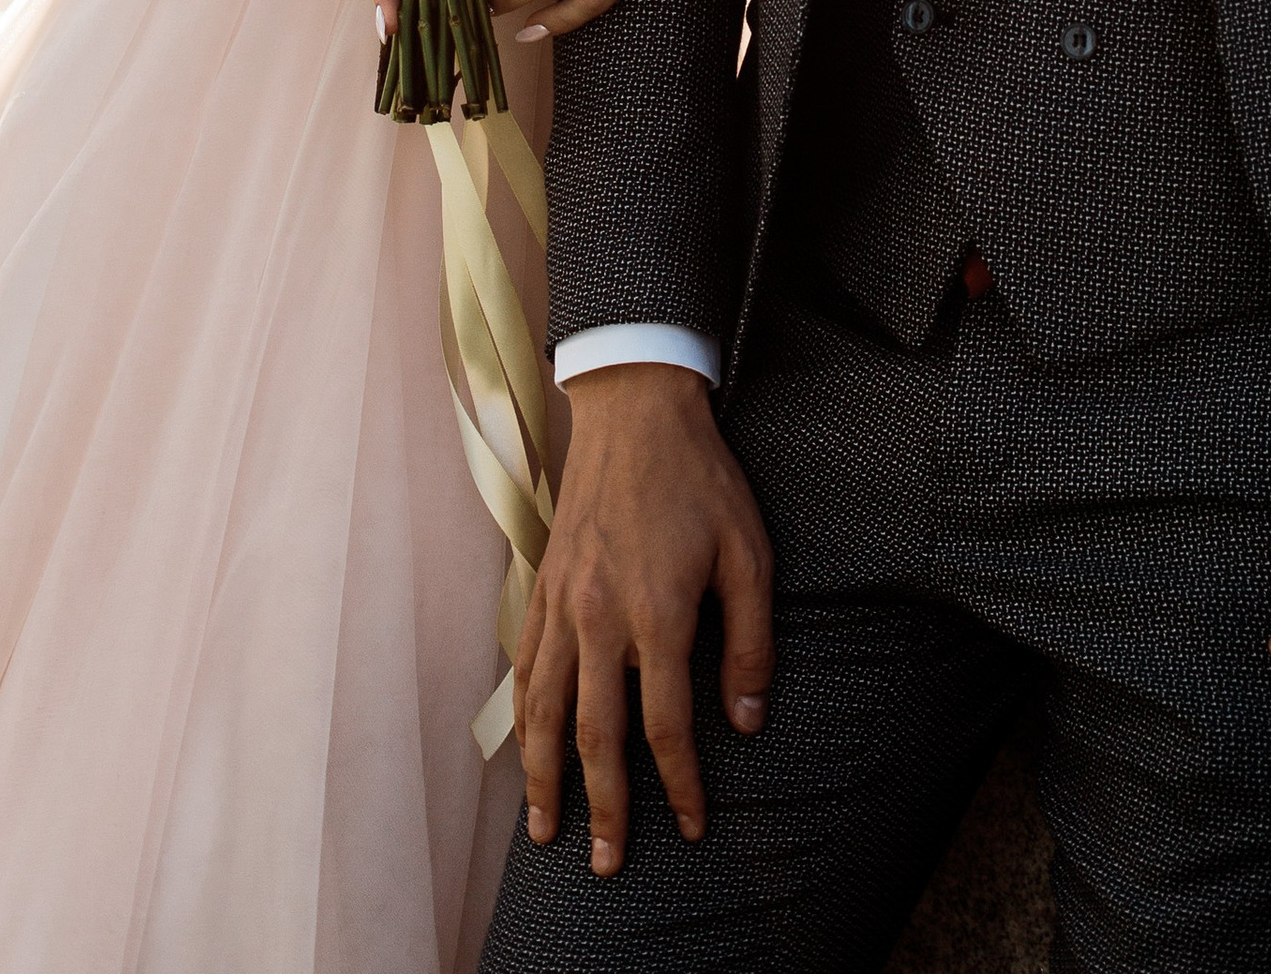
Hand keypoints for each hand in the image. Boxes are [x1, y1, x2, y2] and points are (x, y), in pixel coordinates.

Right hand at [516, 363, 772, 872]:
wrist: (635, 406)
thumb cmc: (701, 478)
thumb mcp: (749, 552)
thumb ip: (749, 640)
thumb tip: (747, 719)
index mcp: (655, 612)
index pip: (665, 725)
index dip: (680, 784)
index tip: (692, 825)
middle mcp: (599, 617)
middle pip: (594, 734)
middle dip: (601, 806)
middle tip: (606, 864)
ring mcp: (562, 602)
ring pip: (542, 708)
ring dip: (543, 775)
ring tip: (545, 829)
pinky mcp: (543, 583)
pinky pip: (525, 663)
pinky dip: (521, 713)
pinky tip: (525, 744)